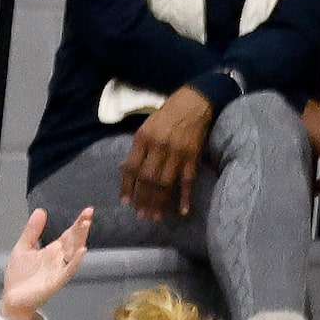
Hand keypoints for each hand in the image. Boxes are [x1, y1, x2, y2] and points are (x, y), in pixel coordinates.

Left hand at [0, 207, 90, 319]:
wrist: (14, 297)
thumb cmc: (21, 276)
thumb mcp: (24, 247)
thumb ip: (33, 230)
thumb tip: (41, 211)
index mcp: (53, 250)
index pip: (69, 234)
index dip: (78, 222)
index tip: (87, 211)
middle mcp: (60, 258)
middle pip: (74, 240)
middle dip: (81, 227)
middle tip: (89, 214)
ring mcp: (60, 269)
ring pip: (73, 251)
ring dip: (80, 238)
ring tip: (86, 225)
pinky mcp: (57, 280)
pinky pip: (69, 269)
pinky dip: (76, 260)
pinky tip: (82, 251)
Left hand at [120, 85, 213, 219]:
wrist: (194, 103)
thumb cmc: (167, 115)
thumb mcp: (147, 127)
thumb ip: (138, 148)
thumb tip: (126, 169)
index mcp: (143, 138)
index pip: (132, 167)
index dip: (128, 186)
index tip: (126, 202)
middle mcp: (159, 147)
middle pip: (149, 179)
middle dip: (144, 199)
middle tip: (141, 216)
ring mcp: (177, 153)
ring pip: (166, 183)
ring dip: (160, 201)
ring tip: (156, 217)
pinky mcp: (193, 157)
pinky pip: (188, 180)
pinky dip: (185, 196)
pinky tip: (182, 210)